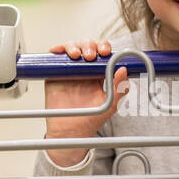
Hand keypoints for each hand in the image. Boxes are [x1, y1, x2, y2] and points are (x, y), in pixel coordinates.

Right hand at [44, 39, 128, 166]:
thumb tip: (123, 69)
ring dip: (74, 46)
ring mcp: (69, 70)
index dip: (104, 47)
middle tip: (91, 55)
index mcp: (99, 75)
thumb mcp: (110, 105)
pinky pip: (55, 57)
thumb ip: (120, 88)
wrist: (70, 133)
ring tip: (77, 55)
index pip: (103, 54)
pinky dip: (57, 50)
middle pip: (87, 46)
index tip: (106, 51)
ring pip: (72, 48)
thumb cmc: (90, 120)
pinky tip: (59, 52)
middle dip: (90, 45)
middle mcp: (84, 70)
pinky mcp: (55, 74)